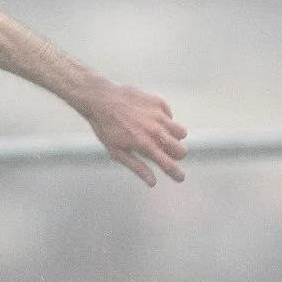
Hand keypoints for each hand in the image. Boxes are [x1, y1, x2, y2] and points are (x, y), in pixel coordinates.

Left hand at [72, 82, 188, 186]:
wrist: (101, 99)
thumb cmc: (106, 128)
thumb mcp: (117, 151)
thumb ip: (137, 167)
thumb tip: (153, 182)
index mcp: (145, 144)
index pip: (168, 164)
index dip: (176, 174)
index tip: (180, 178)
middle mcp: (156, 130)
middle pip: (181, 149)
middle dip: (176, 155)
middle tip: (166, 153)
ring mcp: (159, 115)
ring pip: (180, 132)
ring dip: (173, 137)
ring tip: (158, 135)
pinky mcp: (159, 102)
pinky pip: (170, 116)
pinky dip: (164, 120)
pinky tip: (149, 118)